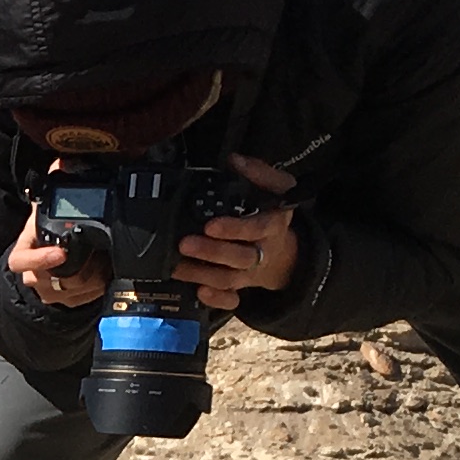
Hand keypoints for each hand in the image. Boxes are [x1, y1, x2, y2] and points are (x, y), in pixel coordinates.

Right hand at [5, 202, 106, 307]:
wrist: (50, 251)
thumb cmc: (47, 231)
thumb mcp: (45, 210)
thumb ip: (53, 192)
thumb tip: (63, 168)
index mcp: (23, 252)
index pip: (20, 262)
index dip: (39, 259)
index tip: (60, 253)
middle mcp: (32, 276)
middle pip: (52, 279)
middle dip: (78, 266)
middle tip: (97, 252)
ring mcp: (48, 292)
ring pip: (71, 290)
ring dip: (91, 275)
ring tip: (104, 259)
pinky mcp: (66, 301)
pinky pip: (83, 299)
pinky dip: (97, 286)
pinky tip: (104, 272)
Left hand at [178, 151, 298, 311]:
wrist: (283, 251)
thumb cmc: (270, 212)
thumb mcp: (275, 189)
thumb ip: (258, 173)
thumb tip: (234, 159)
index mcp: (272, 224)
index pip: (256, 228)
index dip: (234, 229)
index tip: (210, 225)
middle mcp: (262, 251)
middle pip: (240, 257)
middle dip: (211, 252)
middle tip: (184, 244)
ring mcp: (250, 273)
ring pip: (229, 278)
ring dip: (203, 273)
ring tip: (177, 265)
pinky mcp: (240, 287)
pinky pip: (231, 300)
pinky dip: (217, 299)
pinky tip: (199, 292)